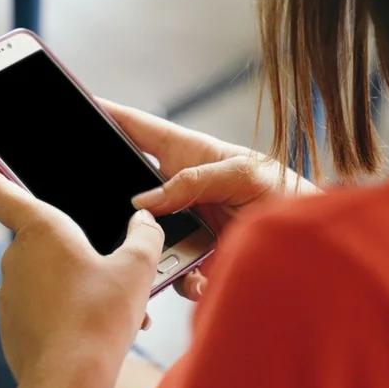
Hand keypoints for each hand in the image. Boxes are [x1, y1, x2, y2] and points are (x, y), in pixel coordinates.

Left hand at [0, 162, 164, 387]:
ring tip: (115, 308)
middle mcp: (15, 258)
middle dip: (74, 248)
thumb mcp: (138, 270)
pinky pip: (39, 308)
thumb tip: (144, 223)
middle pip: (40, 238)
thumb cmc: (100, 318)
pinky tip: (95, 332)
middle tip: (110, 264)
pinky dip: (64, 312)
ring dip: (75, 284)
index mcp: (40, 229)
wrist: (69, 383)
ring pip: (45, 277)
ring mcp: (8, 295)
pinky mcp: (11, 327)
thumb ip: (145, 238)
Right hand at [102, 99, 316, 300]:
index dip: (109, 116)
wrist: (309, 246)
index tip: (79, 106)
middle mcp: (179, 189)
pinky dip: (178, 281)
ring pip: (143, 235)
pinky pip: (168, 271)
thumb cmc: (286, 196)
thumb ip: (195, 181)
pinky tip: (200, 282)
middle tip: (92, 202)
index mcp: (189, 154)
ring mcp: (183, 224)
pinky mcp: (191, 258)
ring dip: (146, 248)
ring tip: (160, 256)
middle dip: (113, 197)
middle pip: (130, 188)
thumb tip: (146, 202)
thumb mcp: (245, 175)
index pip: (140, 129)